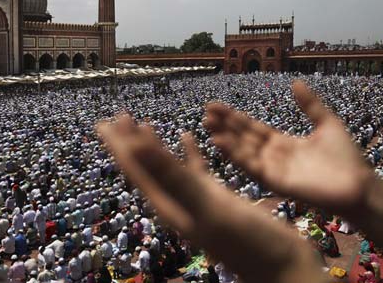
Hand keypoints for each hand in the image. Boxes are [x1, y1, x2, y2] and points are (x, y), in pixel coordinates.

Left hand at [97, 115, 323, 282]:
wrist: (280, 264)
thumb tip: (135, 147)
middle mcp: (176, 202)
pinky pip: (195, 170)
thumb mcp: (207, 206)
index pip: (136, 170)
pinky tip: (186, 138)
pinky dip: (188, 153)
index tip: (102, 123)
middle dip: (129, 142)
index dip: (119, 145)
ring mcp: (195, 199)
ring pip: (167, 166)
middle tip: (116, 117)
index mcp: (169, 204)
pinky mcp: (214, 197)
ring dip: (155, 146)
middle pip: (146, 166)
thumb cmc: (247, 240)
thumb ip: (173, 176)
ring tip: (145, 124)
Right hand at [205, 80, 373, 214]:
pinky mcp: (275, 182)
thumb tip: (295, 82)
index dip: (235, 117)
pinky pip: (251, 167)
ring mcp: (273, 169)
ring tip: (208, 125)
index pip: (253, 128)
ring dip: (225, 138)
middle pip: (243, 137)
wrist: (359, 185)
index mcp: (283, 142)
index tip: (217, 105)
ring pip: (243, 151)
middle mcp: (273, 155)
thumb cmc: (346, 158)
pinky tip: (221, 143)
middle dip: (225, 125)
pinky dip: (235, 155)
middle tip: (206, 112)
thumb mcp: (326, 123)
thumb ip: (310, 105)